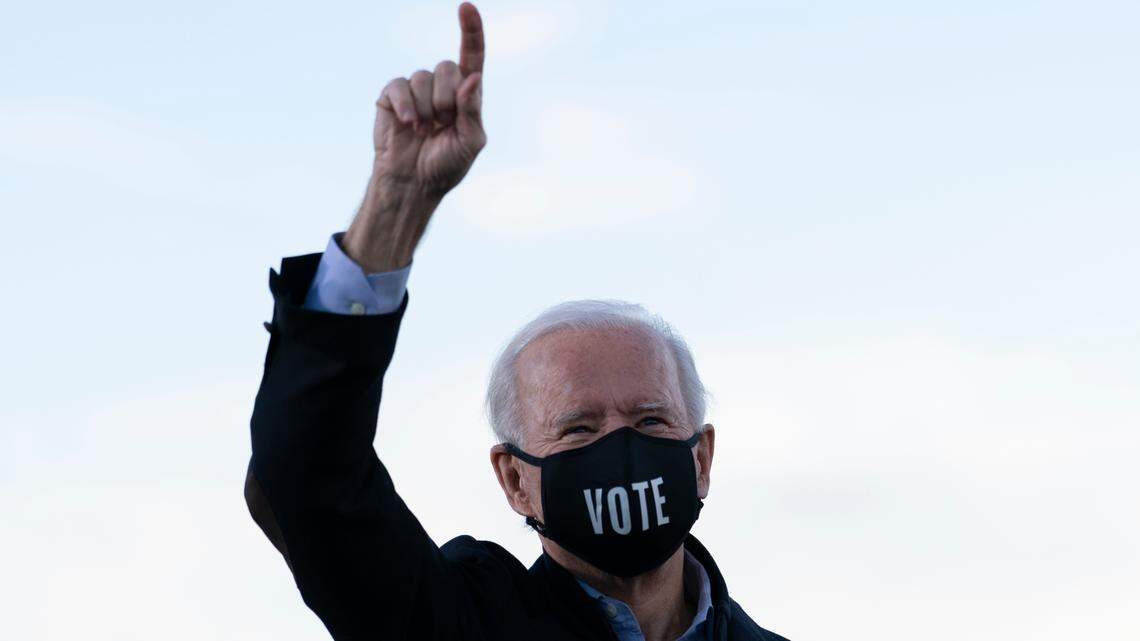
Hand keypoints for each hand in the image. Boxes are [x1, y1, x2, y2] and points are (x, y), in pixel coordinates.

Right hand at [344, 2, 486, 272]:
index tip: (466, 7)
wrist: (413, 184)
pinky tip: (408, 125)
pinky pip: (398, 86)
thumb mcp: (471, 142)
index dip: (471, 31)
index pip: (471, 55)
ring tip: (424, 131)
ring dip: (425, 108)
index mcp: (465, 94)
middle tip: (441, 125)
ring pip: (422, 77)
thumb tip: (472, 77)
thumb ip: (473, 110)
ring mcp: (415, 90)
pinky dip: (406, 105)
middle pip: (446, 67)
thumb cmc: (446, 165)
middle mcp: (441, 87)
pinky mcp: (392, 97)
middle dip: (445, 98)